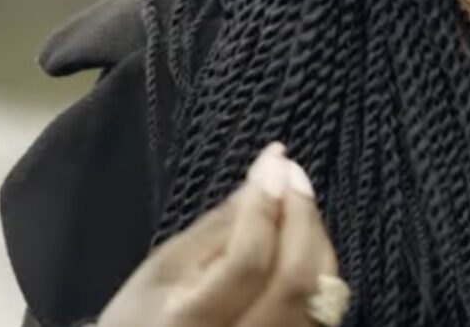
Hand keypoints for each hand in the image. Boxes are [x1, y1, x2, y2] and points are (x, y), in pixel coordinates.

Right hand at [98, 142, 343, 326]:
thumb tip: (263, 180)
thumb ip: (216, 227)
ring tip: (295, 196)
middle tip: (291, 170)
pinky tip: (303, 234)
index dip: (264, 207)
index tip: (272, 159)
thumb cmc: (146, 314)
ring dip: (314, 233)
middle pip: (294, 279)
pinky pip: (324, 302)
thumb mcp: (163, 268)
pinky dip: (320, 261)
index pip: (246, 262)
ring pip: (319, 290)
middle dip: (300, 214)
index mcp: (192, 324)